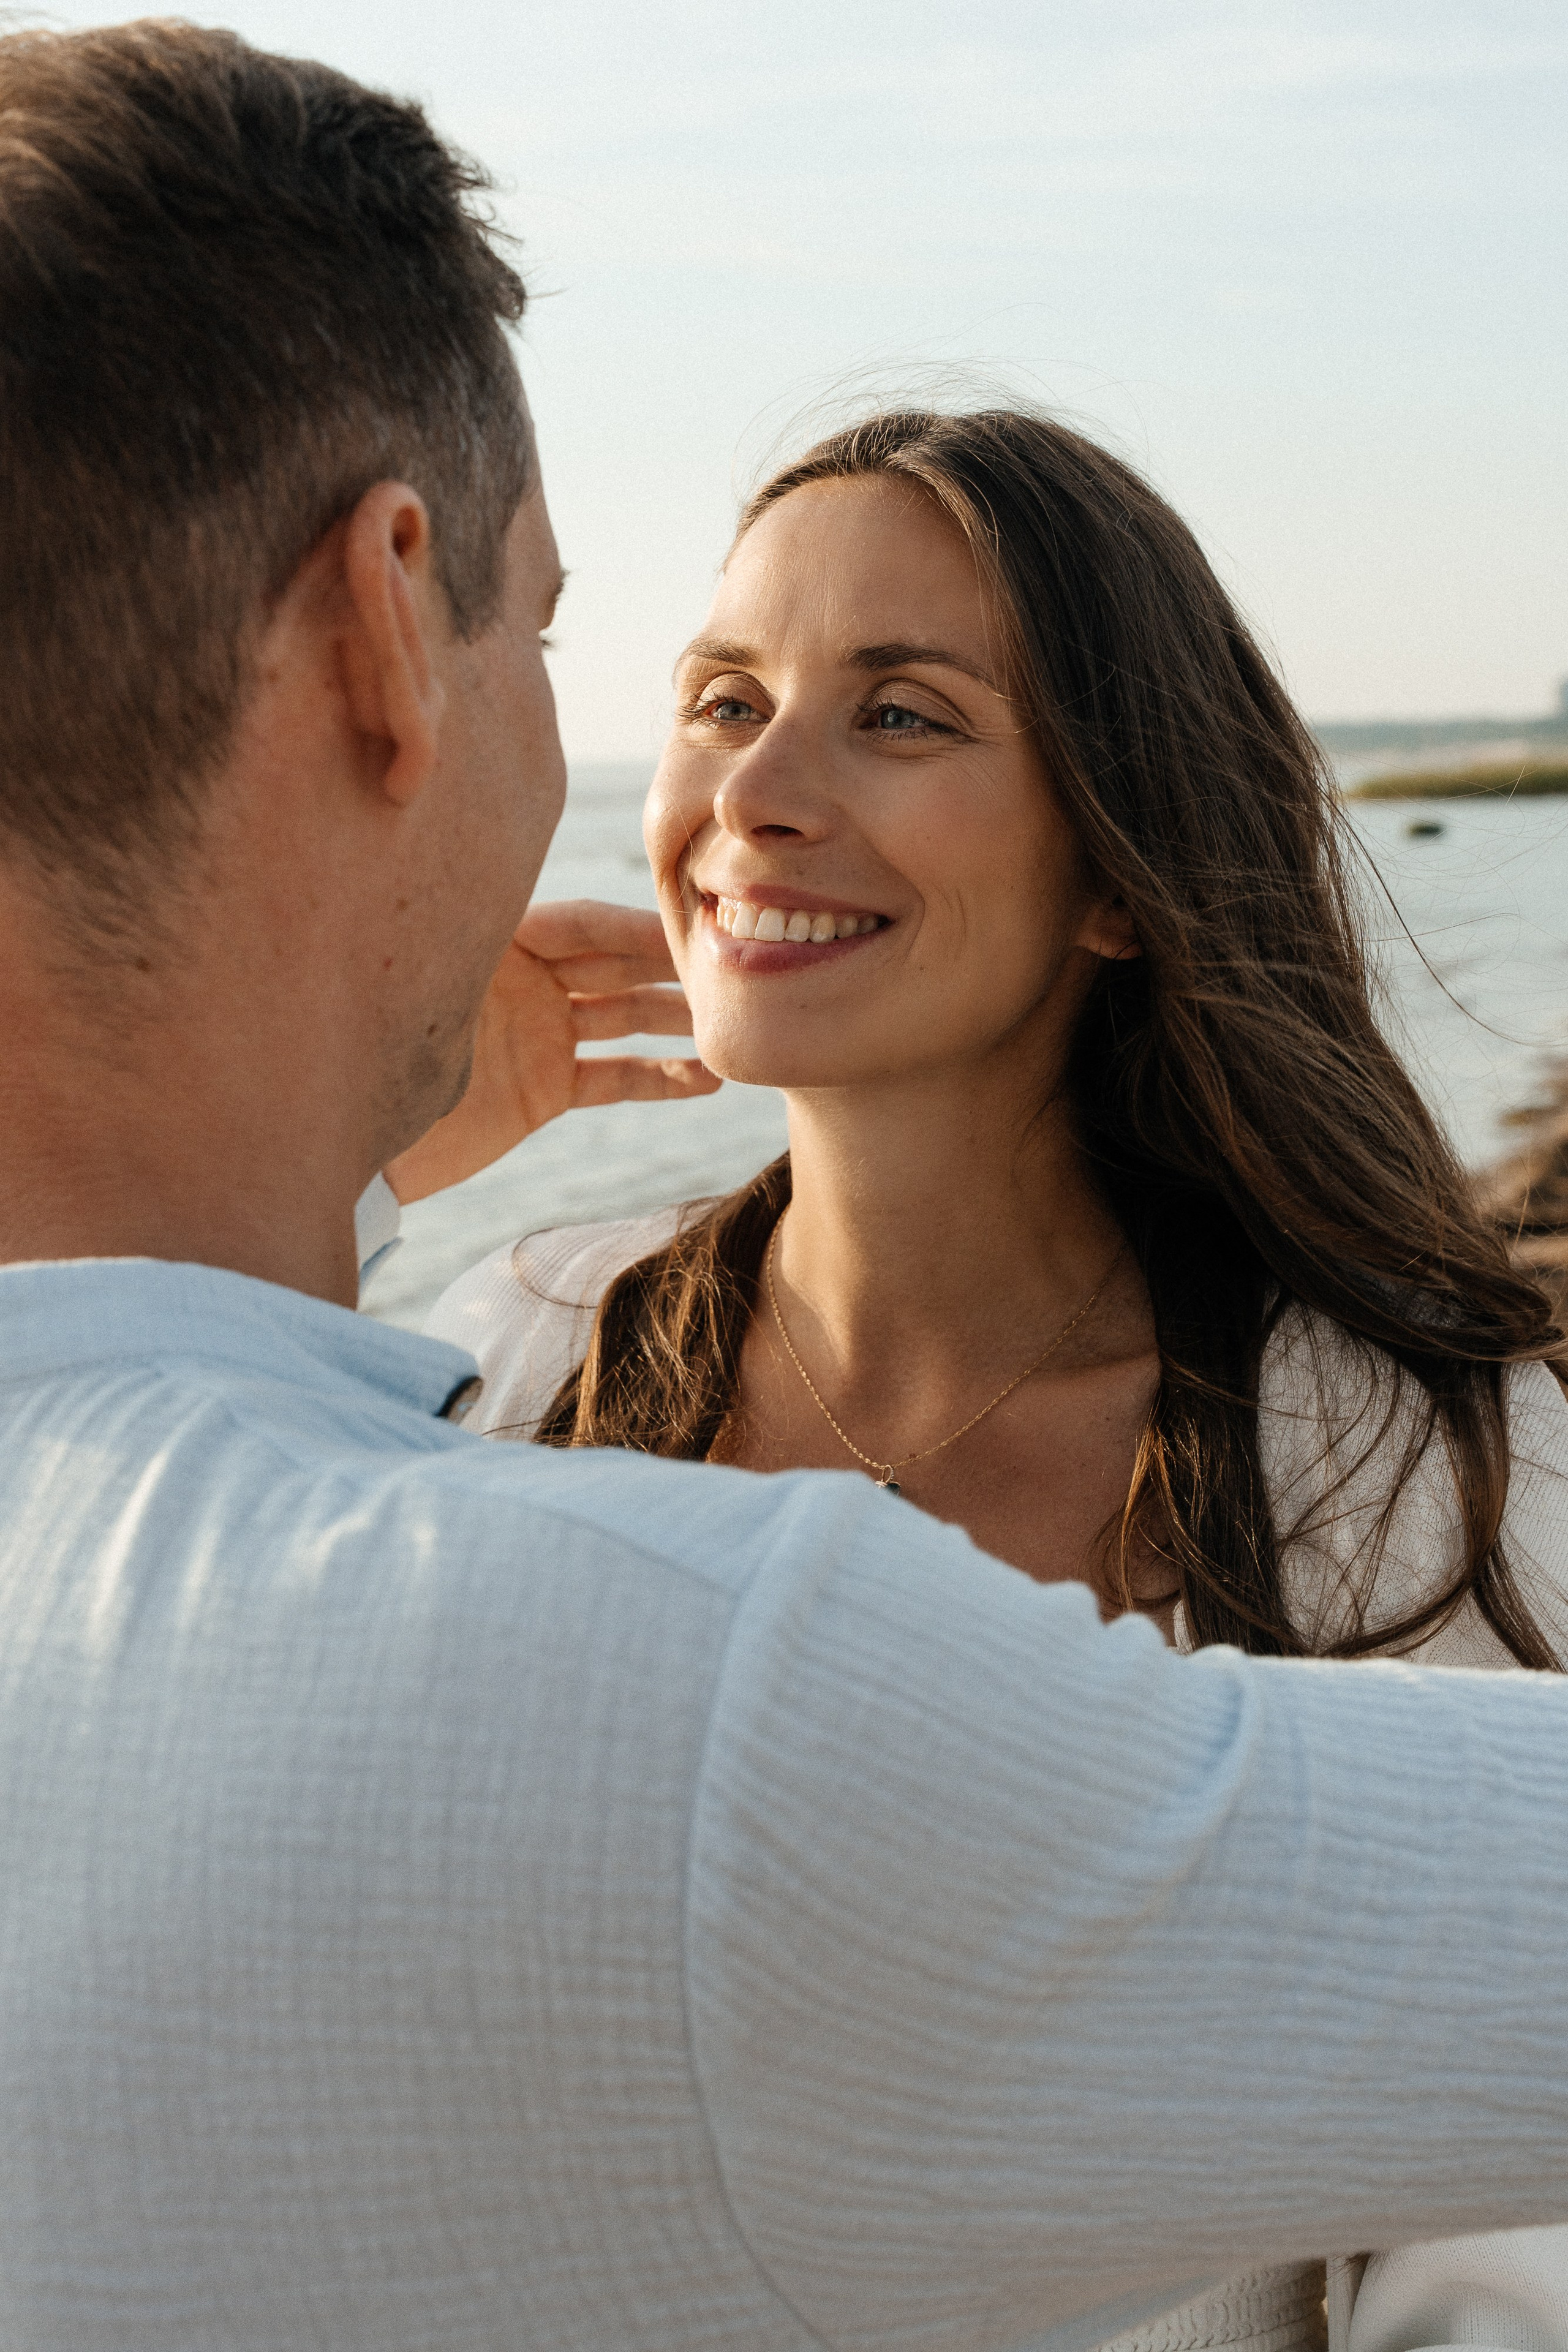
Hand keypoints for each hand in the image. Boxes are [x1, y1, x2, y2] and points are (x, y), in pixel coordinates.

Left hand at [386, 900, 720, 1202]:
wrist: (354, 1152)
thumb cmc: (370, 1062)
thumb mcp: (421, 1002)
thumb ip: (474, 958)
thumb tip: (499, 898)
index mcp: (490, 944)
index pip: (578, 923)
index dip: (635, 928)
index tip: (690, 934)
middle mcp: (522, 981)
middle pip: (612, 962)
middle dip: (673, 968)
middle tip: (735, 972)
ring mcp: (538, 1033)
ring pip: (624, 1017)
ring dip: (677, 1022)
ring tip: (731, 1030)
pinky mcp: (544, 1088)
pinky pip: (613, 1078)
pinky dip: (658, 1078)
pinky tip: (706, 1080)